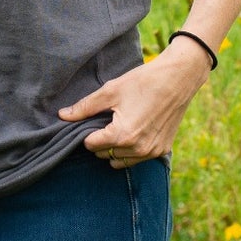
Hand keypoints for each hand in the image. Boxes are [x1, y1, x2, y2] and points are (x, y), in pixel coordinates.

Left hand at [58, 40, 211, 167]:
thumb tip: (62, 116)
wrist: (178, 79)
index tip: (94, 119)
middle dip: (101, 141)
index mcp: (122, 135)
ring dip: (115, 149)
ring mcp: (151, 152)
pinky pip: (138, 159)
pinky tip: (135, 130)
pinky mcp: (162, 150)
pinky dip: (131, 150)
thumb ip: (85, 107)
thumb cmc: (144, 82)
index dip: (88, 132)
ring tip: (119, 126)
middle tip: (107, 120)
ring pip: (121, 161)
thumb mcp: (111, 91)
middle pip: (105, 155)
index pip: (91, 145)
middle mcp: (137, 149)